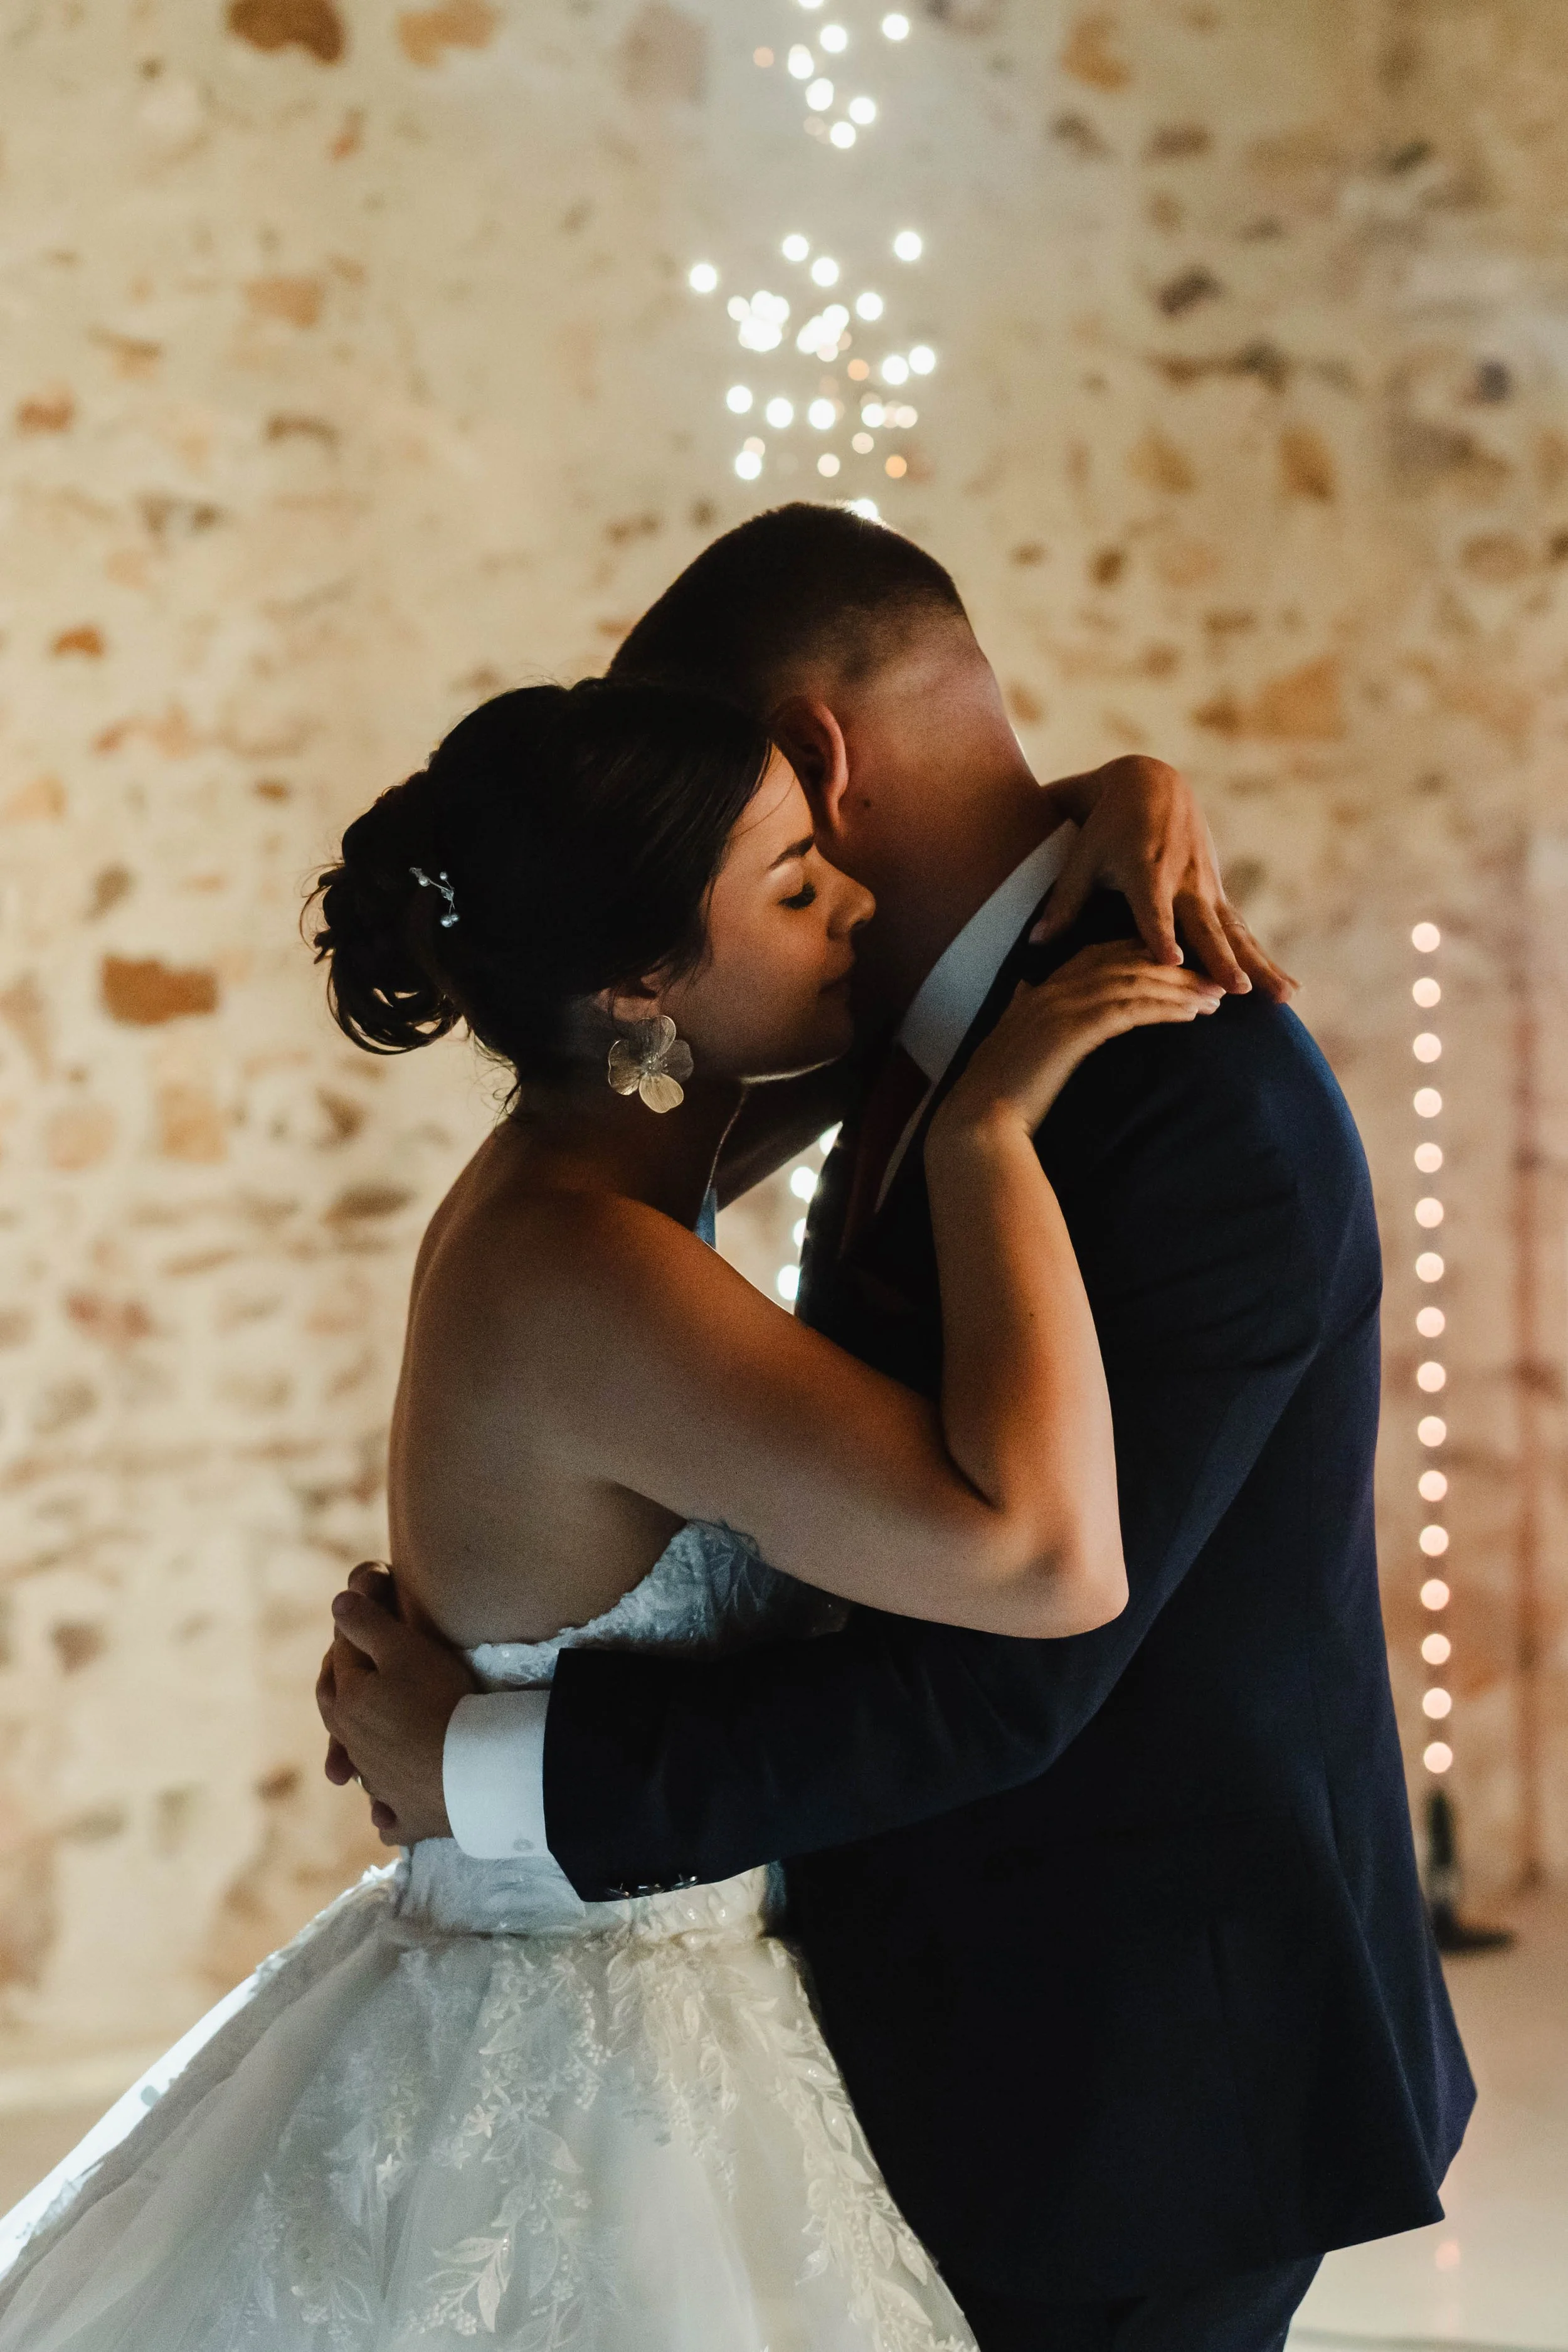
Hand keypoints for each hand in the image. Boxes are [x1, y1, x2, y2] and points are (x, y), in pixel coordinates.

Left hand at [316, 1563, 477, 1845]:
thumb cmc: (440, 1699)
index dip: (353, 1629)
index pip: (341, 1656)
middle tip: (351, 1666)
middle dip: (342, 1683)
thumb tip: (337, 1605)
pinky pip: (388, 1816)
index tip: (370, 1609)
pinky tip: (383, 1814)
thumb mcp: (404, 1647)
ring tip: (363, 1734)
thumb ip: (367, 1622)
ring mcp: (378, 1784)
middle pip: (338, 1708)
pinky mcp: (406, 1816)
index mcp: (346, 1701)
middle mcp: (353, 1745)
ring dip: (354, 1749)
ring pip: (357, 1762)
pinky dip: (384, 1811)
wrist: (471, 1770)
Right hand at [937, 941, 1223, 1139]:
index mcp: (1039, 993)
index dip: (1141, 955)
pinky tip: (1192, 1014)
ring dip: (1179, 987)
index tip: (1177, 965)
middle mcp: (1051, 990)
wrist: (979, 1122)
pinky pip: (1131, 1009)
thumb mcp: (1010, 1041)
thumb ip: (1021, 1011)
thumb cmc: (998, 1095)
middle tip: (1211, 978)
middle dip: (1172, 968)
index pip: (1098, 955)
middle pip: (1123, 961)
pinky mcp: (1073, 1031)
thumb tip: (1022, 990)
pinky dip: (1165, 1007)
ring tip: (1214, 997)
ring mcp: (1061, 1007)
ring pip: (1133, 981)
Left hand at [1033, 756, 1296, 1002]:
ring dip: (1258, 965)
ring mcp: (1206, 887)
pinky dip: (1264, 959)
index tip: (1171, 960)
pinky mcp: (1218, 894)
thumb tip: (1035, 942)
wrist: (1152, 783)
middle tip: (1235, 988)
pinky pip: (1242, 932)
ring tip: (1283, 998)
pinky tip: (1287, 990)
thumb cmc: (1106, 826)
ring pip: (1235, 933)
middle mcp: (1182, 879)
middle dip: (1220, 957)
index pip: (1152, 907)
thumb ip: (1064, 901)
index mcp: (1145, 869)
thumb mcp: (1082, 857)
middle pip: (1204, 924)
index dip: (1161, 932)